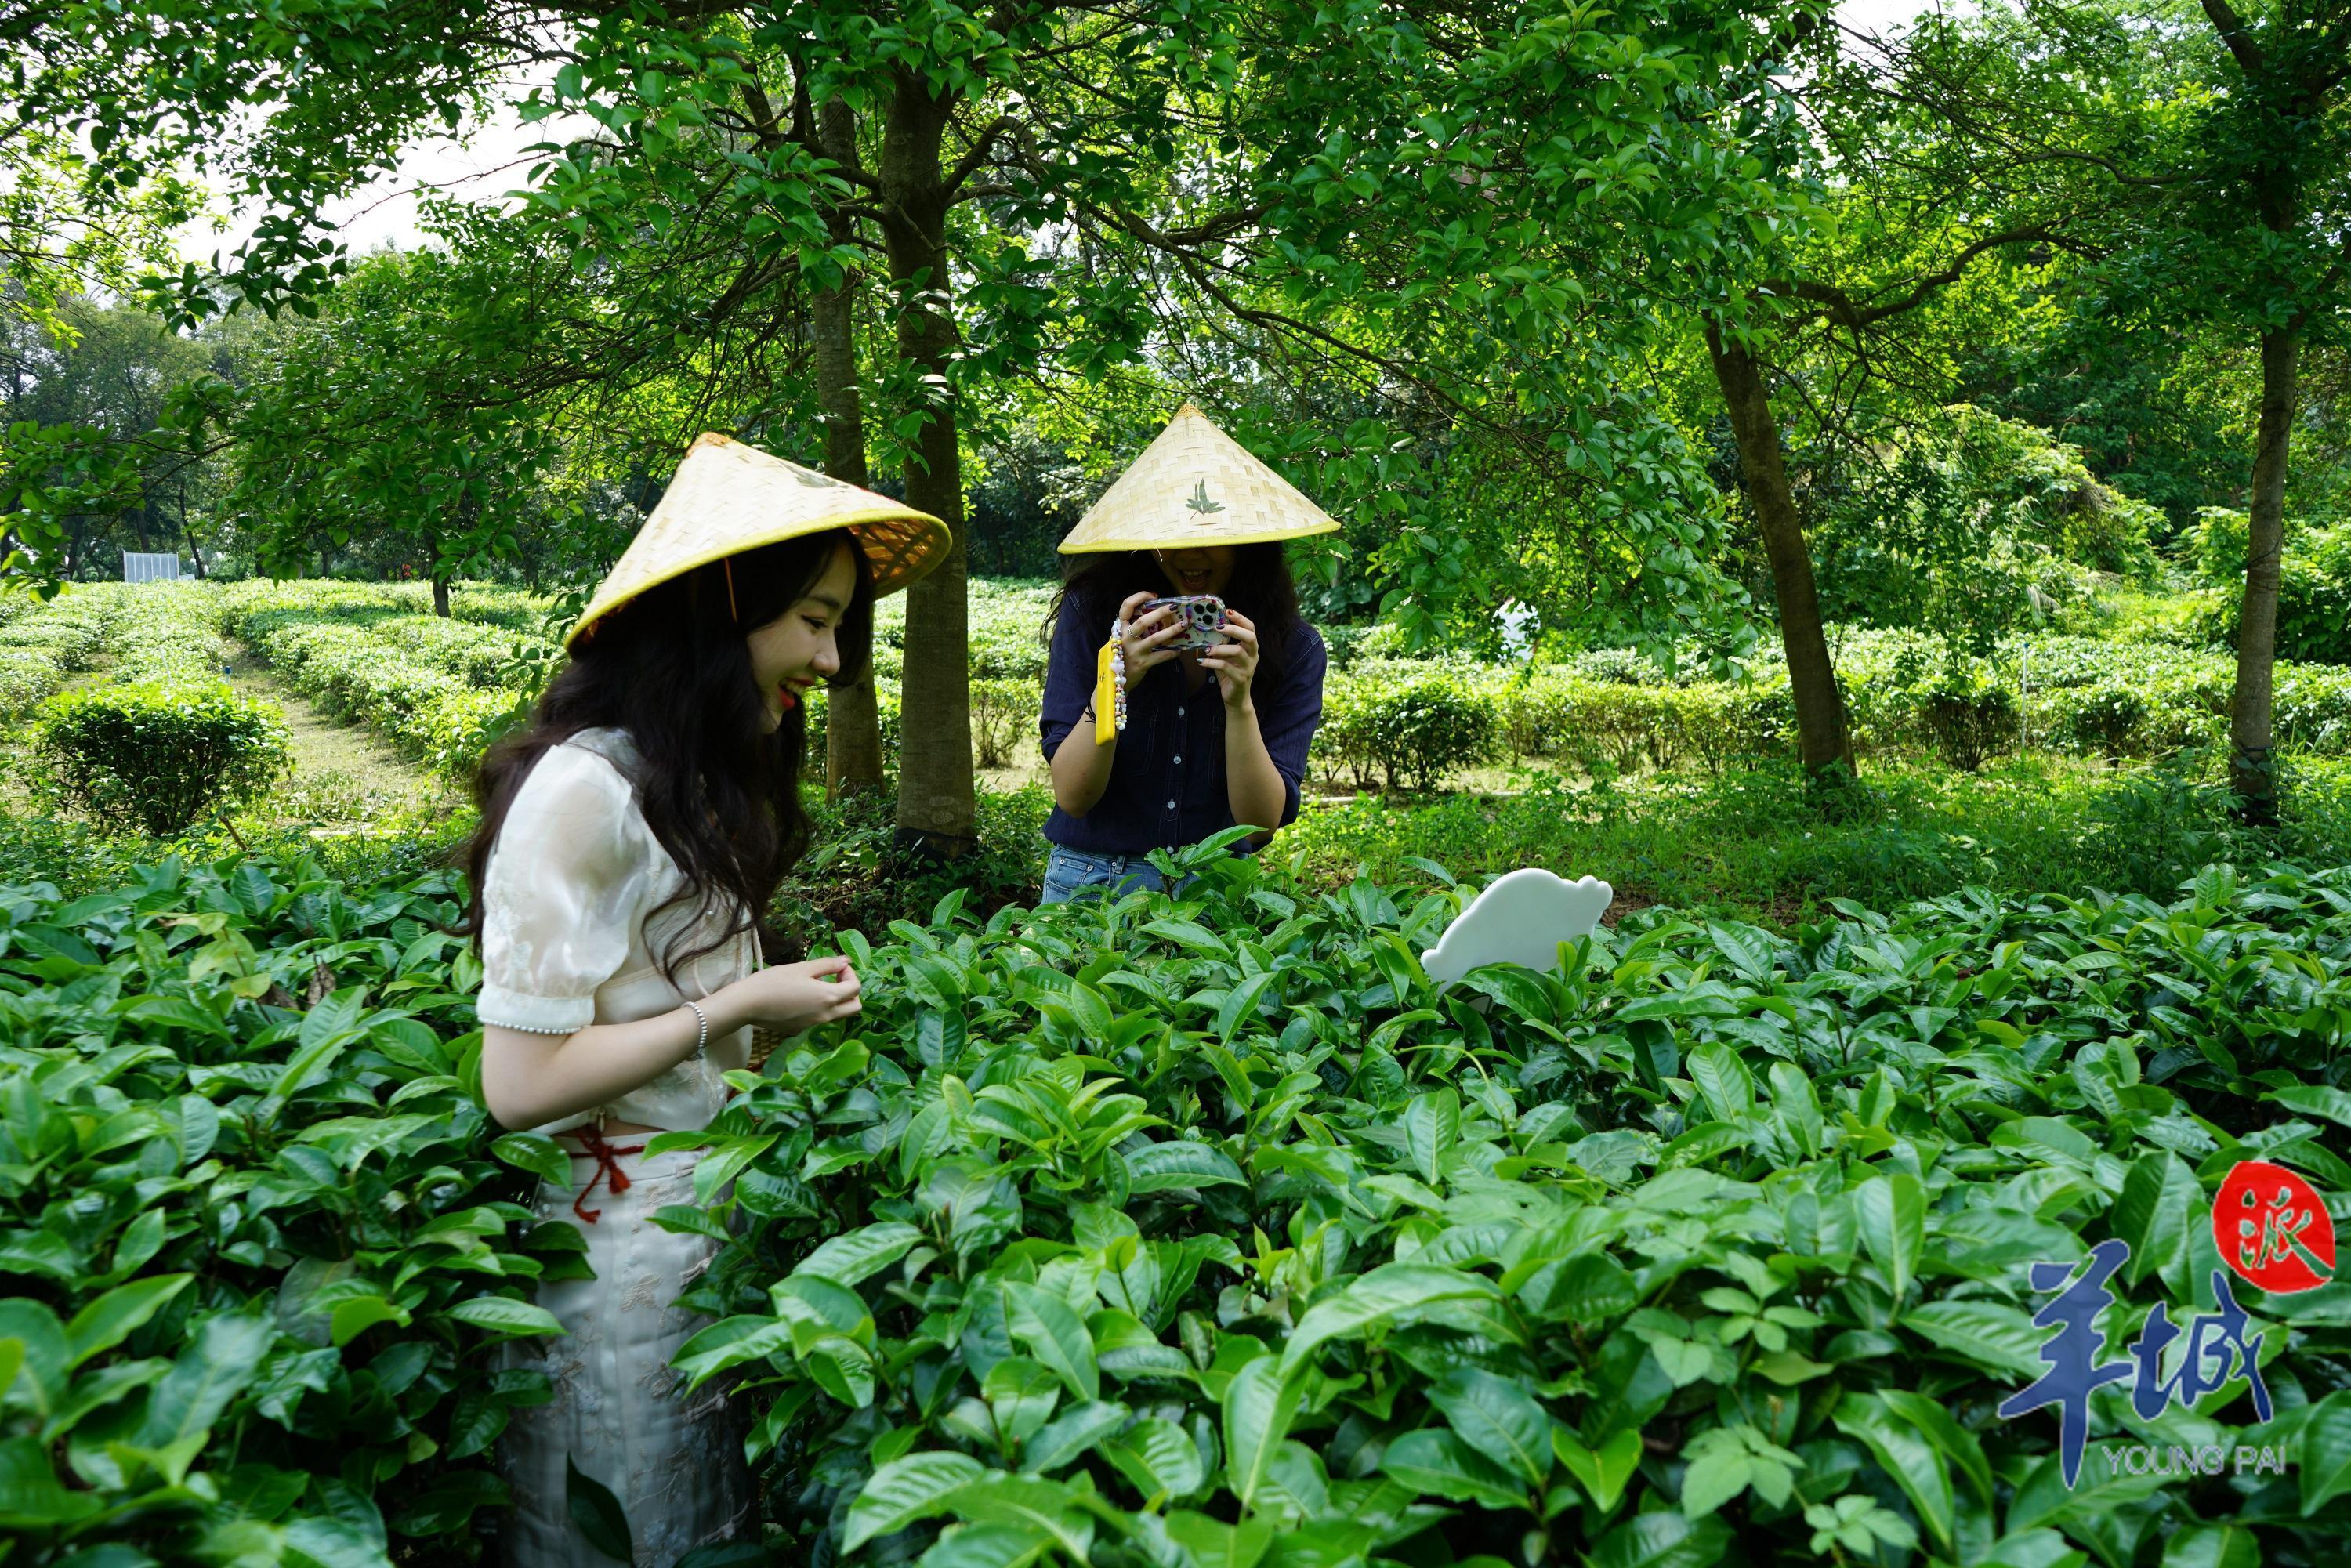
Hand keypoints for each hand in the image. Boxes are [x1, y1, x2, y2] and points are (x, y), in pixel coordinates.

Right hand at [718, 955, 861, 1037]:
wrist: (747, 1004)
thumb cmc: (773, 981)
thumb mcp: (802, 968)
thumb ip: (827, 965)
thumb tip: (846, 961)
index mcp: (828, 998)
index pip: (856, 989)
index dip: (850, 974)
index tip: (836, 967)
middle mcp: (825, 1016)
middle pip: (854, 1007)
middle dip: (851, 992)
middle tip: (834, 978)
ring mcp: (812, 1026)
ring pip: (837, 1015)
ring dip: (835, 1000)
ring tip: (815, 986)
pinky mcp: (800, 1030)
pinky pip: (818, 1020)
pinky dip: (818, 1008)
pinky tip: (799, 998)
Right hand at [1117, 591, 1186, 680]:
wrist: (1116, 680)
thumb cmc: (1124, 654)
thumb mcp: (1124, 638)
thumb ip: (1134, 626)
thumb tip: (1158, 612)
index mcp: (1121, 628)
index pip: (1126, 607)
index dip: (1139, 597)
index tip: (1154, 596)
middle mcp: (1125, 638)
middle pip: (1143, 621)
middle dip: (1160, 612)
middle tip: (1174, 607)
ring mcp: (1134, 651)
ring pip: (1155, 638)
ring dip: (1172, 631)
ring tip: (1184, 625)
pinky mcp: (1142, 663)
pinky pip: (1161, 656)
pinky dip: (1172, 652)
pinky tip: (1179, 649)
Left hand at [1198, 607, 1260, 707]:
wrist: (1235, 698)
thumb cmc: (1229, 673)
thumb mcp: (1224, 656)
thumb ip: (1219, 643)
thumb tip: (1203, 628)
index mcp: (1250, 647)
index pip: (1250, 628)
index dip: (1240, 618)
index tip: (1227, 610)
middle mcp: (1253, 656)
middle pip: (1249, 637)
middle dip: (1234, 629)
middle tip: (1218, 627)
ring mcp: (1248, 668)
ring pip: (1237, 651)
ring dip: (1220, 648)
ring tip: (1207, 649)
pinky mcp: (1240, 679)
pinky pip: (1226, 667)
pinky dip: (1212, 663)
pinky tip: (1201, 661)